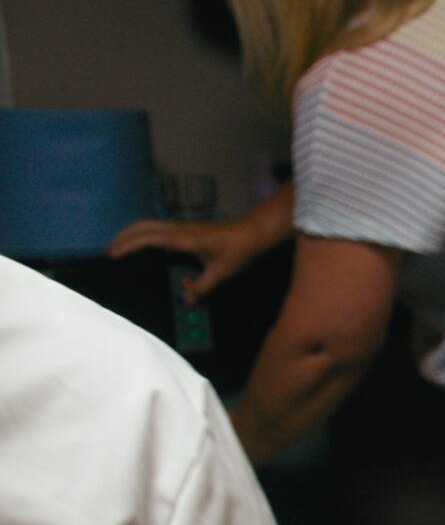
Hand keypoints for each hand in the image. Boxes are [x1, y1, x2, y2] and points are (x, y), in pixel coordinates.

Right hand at [107, 215, 279, 299]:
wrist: (255, 230)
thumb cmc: (240, 248)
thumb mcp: (221, 272)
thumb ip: (202, 287)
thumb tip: (186, 301)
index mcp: (182, 238)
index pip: (147, 239)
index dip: (127, 246)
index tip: (112, 255)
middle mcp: (179, 228)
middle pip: (142, 226)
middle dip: (122, 236)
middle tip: (109, 250)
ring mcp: (183, 225)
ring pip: (149, 224)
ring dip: (132, 232)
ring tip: (120, 245)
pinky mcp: (188, 227)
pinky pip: (159, 226)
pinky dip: (145, 232)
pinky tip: (145, 244)